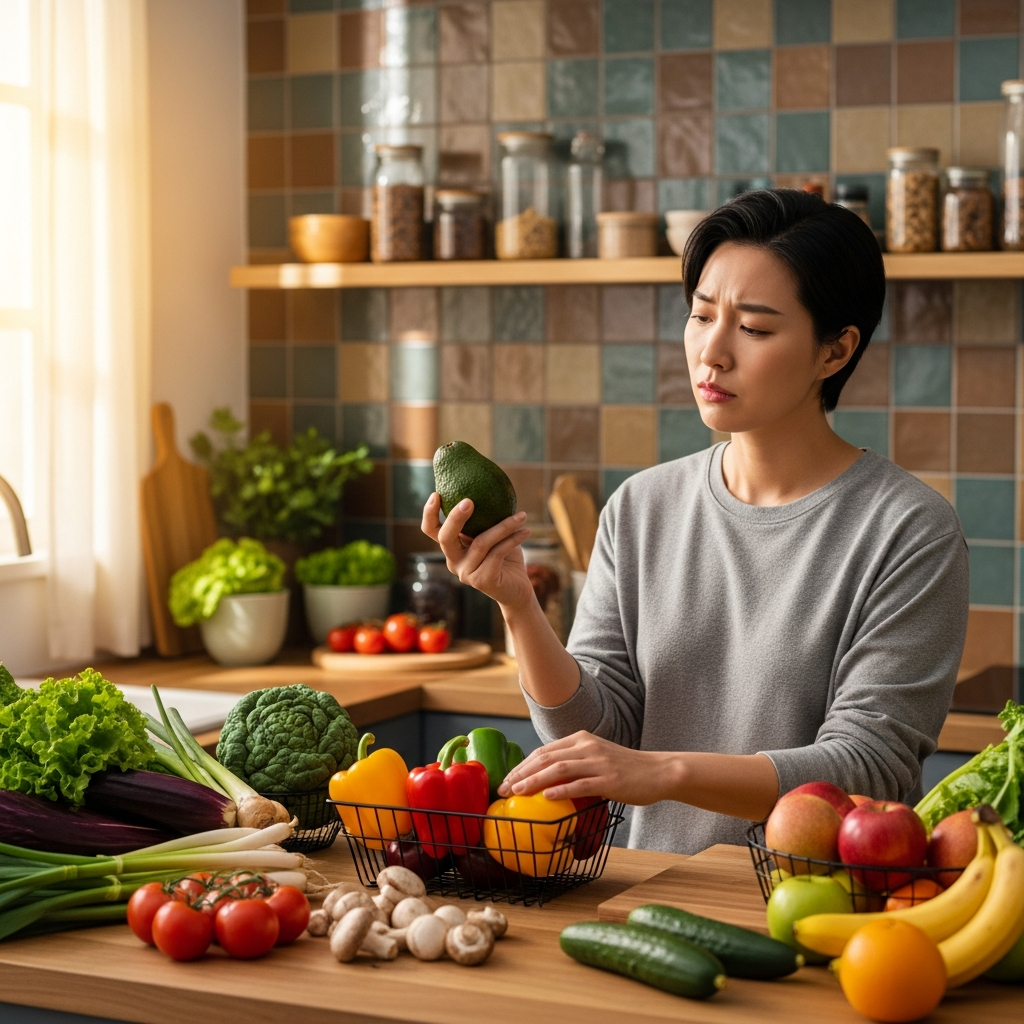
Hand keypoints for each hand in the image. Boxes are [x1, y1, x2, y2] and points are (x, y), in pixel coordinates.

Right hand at [421, 493, 533, 610]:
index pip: (432, 531)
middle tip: (469, 501)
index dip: (429, 513)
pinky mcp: (482, 580)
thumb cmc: (506, 558)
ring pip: (481, 543)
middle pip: (446, 537)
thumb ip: (486, 521)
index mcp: (453, 548)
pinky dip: (513, 539)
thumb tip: (490, 489)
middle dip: (455, 517)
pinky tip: (526, 531)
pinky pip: (497, 553)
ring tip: (522, 516)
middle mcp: (454, 561)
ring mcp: (466, 573)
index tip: (437, 494)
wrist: (518, 591)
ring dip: (503, 526)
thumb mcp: (493, 536)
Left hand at [497, 731, 680, 806]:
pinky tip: (547, 797)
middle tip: (504, 789)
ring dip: (534, 780)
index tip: (507, 779)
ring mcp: (599, 762)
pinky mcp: (610, 779)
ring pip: (559, 769)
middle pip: (546, 758)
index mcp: (582, 739)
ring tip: (517, 792)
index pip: (544, 751)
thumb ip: (575, 763)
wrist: (658, 771)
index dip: (522, 765)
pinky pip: (581, 784)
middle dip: (521, 773)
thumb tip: (546, 780)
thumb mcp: (596, 758)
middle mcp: (587, 747)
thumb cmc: (626, 769)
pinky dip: (561, 789)